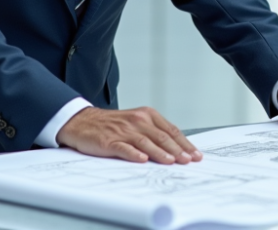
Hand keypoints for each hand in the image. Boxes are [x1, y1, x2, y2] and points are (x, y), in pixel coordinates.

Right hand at [57, 106, 203, 164]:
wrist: (82, 122)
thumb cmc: (112, 125)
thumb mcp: (136, 123)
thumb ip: (154, 133)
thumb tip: (177, 150)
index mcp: (146, 115)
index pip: (171, 130)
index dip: (184, 143)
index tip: (195, 154)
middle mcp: (137, 120)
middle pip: (161, 136)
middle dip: (177, 149)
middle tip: (188, 160)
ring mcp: (123, 131)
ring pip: (145, 141)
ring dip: (160, 152)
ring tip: (171, 161)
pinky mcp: (109, 141)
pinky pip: (123, 147)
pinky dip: (134, 153)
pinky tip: (142, 160)